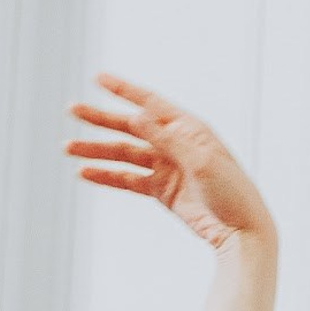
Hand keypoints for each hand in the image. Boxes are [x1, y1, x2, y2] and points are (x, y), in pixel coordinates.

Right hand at [65, 72, 274, 252]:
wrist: (242, 232)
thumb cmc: (232, 192)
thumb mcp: (200, 161)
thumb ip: (167, 139)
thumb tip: (137, 116)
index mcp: (191, 129)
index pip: (151, 103)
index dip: (124, 90)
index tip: (98, 78)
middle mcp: (177, 144)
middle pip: (132, 127)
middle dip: (102, 119)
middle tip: (72, 110)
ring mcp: (168, 167)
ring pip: (125, 154)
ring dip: (97, 150)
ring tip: (68, 148)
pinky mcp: (162, 190)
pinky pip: (129, 179)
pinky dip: (107, 176)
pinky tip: (85, 172)